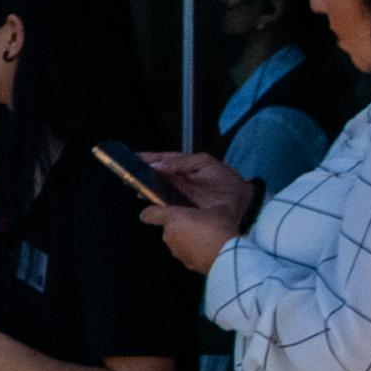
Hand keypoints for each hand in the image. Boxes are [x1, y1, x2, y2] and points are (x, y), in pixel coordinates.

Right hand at [139, 147, 257, 230]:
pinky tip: (146, 201)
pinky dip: (154, 204)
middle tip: (127, 173)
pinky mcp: (181, 212)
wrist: (243, 205)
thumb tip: (158, 166)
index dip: (148, 158)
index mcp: (185, 167)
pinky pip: (163, 207)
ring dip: (145, 188)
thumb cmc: (227, 182)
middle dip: (141, 173)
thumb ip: (182, 161)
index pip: (162, 160)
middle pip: (155, 175)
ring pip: (156, 191)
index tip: (132, 158)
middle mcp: (179, 182)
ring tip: (134, 185)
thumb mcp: (205, 163)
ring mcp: (179, 197)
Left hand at [146, 200, 236, 276]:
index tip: (148, 214)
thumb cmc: (220, 228)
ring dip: (187, 241)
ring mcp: (177, 252)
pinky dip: (194, 253)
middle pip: (169, 229)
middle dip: (180, 227)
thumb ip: (209, 208)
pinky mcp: (186, 264)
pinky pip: (187, 254)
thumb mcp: (219, 210)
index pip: (151, 214)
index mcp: (174, 219)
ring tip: (206, 239)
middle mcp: (170, 235)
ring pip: (178, 243)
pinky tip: (209, 251)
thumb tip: (214, 210)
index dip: (149, 213)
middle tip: (198, 225)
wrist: (228, 256)